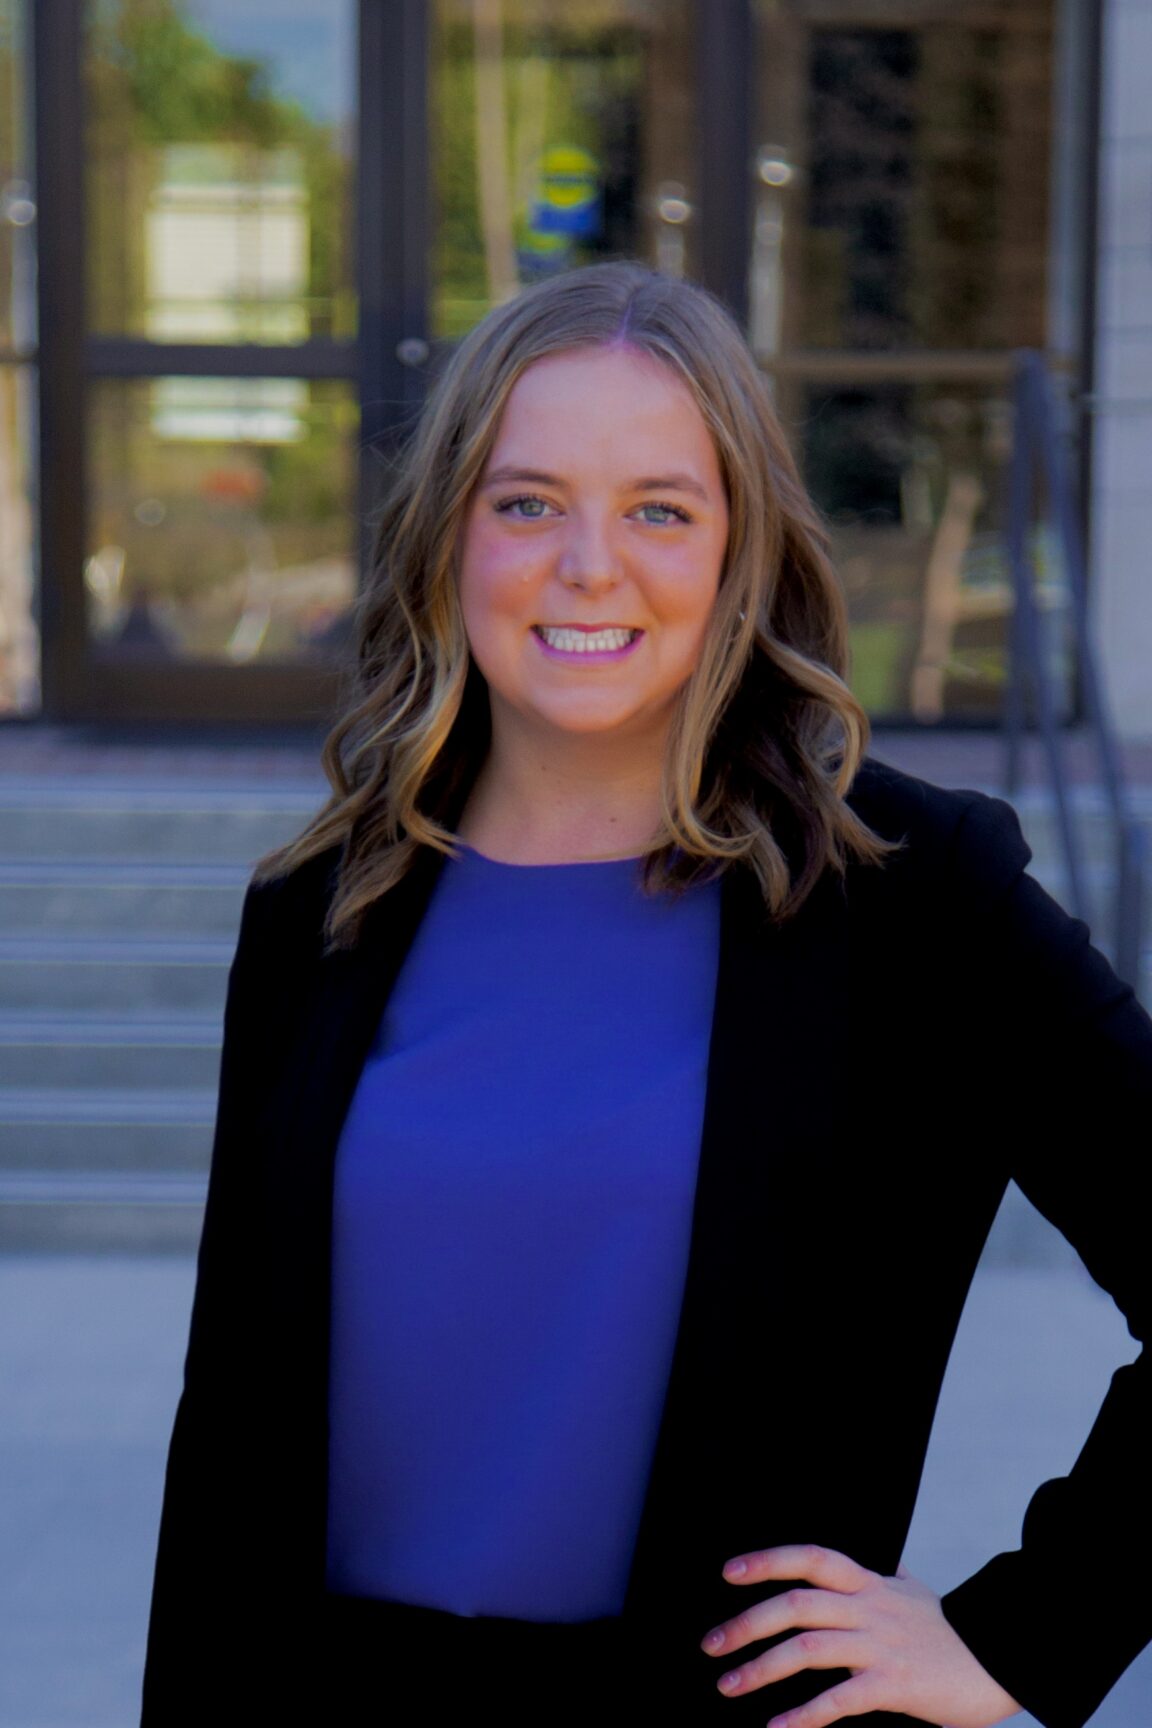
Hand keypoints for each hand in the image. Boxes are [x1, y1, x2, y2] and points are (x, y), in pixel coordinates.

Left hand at [700, 1544, 1022, 1727]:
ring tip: (728, 1684)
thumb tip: (883, 1560)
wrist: (1001, 1659)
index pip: (811, 1557)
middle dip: (747, 1622)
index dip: (768, 1560)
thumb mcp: (914, 1591)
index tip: (729, 1572)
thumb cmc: (952, 1630)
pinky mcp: (895, 1685)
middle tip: (710, 1644)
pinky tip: (777, 1727)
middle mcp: (869, 1607)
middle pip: (797, 1603)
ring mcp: (881, 1645)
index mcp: (868, 1583)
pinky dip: (803, 1714)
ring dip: (761, 1667)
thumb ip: (887, 1576)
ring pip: (808, 1648)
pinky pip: (839, 1699)